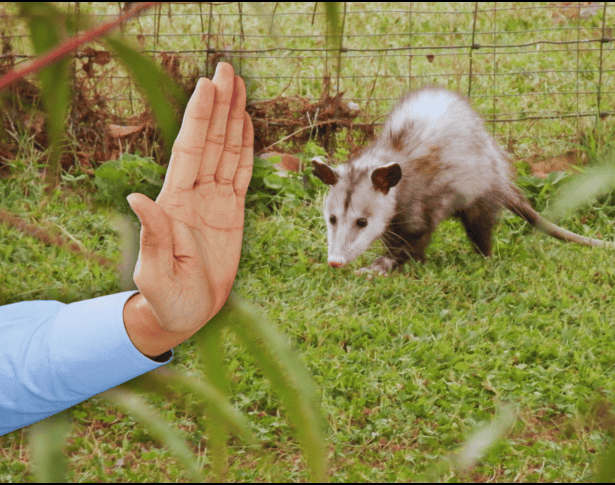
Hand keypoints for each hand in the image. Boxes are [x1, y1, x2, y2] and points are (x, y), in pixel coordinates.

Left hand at [123, 62, 253, 356]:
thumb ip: (153, 235)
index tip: (206, 87)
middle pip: (209, 141)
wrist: (185, 314)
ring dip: (232, 118)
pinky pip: (241, 173)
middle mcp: (194, 194)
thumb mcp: (156, 272)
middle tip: (228, 69)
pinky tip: (245, 125)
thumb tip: (136, 198)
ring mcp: (214, 201)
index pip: (190, 151)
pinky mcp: (232, 212)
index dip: (199, 119)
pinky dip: (244, 148)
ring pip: (226, 151)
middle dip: (218, 105)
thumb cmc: (165, 298)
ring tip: (239, 86)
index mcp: (175, 203)